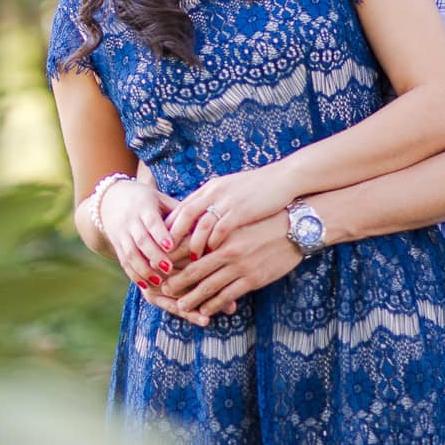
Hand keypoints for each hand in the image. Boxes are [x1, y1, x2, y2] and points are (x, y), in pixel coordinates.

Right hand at [98, 179, 181, 289]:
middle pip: (140, 240)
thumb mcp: (161, 199)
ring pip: (130, 253)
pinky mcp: (117, 246)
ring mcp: (121, 234)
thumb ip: (179, 211)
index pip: (151, 221)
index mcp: (144, 207)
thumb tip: (204, 222)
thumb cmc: (147, 200)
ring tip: (158, 282)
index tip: (170, 246)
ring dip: (143, 269)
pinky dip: (134, 274)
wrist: (111, 200)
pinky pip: (124, 262)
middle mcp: (130, 221)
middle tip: (169, 268)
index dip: (160, 234)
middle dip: (154, 255)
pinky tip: (145, 285)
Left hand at [153, 211, 301, 324]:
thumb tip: (195, 229)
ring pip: (208, 286)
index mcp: (220, 230)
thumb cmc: (265, 216)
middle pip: (194, 269)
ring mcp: (240, 265)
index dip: (172, 258)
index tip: (159, 266)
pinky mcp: (253, 278)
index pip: (188, 246)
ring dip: (192, 298)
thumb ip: (216, 223)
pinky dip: (214, 304)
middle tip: (163, 289)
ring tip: (180, 305)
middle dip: (177, 281)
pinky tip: (205, 310)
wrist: (296, 225)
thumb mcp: (236, 214)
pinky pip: (228, 295)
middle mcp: (226, 248)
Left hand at [166, 165, 298, 260]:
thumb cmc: (257, 188)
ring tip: (188, 266)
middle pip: (185, 218)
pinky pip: (221, 232)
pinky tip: (211, 259)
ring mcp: (226, 202)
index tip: (160, 245)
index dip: (169, 228)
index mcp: (209, 188)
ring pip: (200, 228)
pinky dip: (213, 245)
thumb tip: (198, 216)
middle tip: (165, 261)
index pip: (181, 209)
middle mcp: (213, 193)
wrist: (284, 179)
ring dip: (193, 248)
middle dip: (173, 241)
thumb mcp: (229, 189)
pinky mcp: (241, 212)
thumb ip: (213, 201)